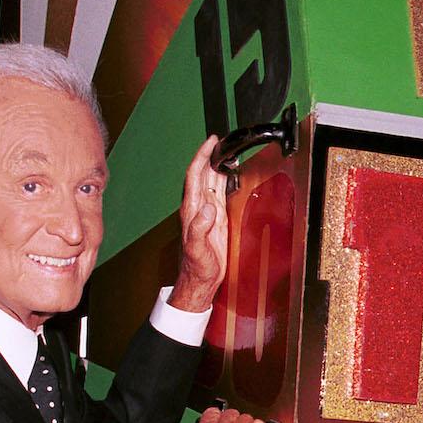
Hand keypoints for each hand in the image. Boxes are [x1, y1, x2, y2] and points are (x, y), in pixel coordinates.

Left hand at [170, 136, 228, 312]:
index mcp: (192, 210)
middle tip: (222, 141)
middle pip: (203, 174)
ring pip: (212, 181)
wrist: (201, 280)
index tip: (211, 142)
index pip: (195, 175)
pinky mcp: (216, 219)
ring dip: (218, 165)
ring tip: (227, 152)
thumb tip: (209, 208)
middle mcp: (198, 207)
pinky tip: (230, 175)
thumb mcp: (196, 248)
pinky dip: (225, 180)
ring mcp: (207, 212)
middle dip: (211, 155)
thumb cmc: (196, 267)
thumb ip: (200, 227)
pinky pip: (220, 193)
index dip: (202, 156)